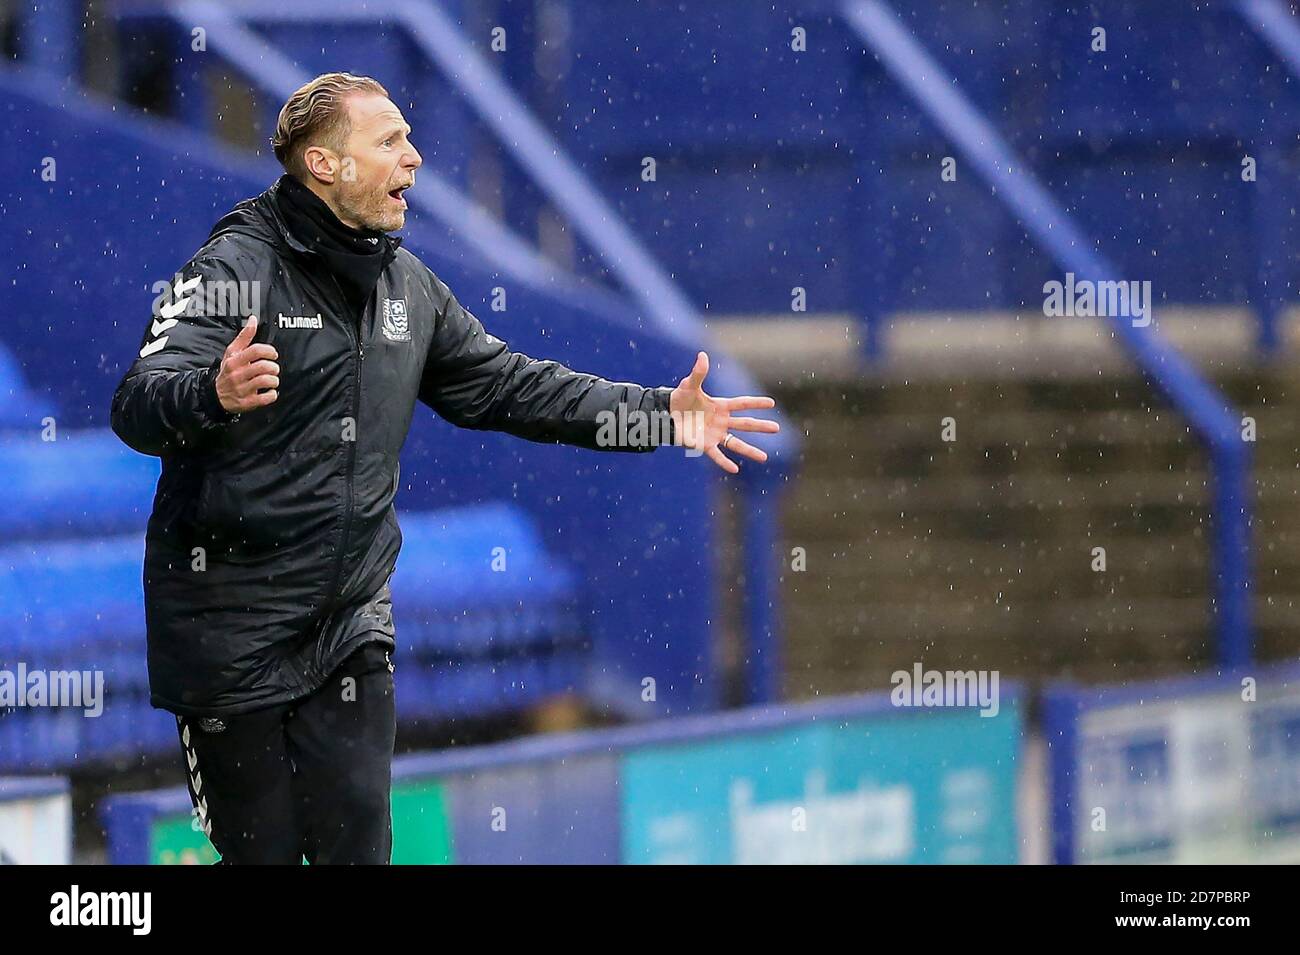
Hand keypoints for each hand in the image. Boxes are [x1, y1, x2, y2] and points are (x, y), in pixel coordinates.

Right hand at [215, 315, 279, 412]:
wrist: (215, 395)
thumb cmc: (228, 371)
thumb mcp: (232, 352)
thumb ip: (245, 336)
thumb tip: (253, 319)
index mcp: (234, 361)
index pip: (255, 351)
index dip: (269, 351)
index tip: (273, 354)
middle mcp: (237, 374)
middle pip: (263, 367)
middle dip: (274, 367)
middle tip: (273, 369)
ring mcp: (242, 389)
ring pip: (266, 381)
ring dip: (274, 380)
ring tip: (272, 380)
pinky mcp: (247, 402)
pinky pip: (266, 398)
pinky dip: (272, 395)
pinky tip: (269, 392)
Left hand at [669, 351, 779, 472]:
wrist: (667, 414)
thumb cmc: (680, 398)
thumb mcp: (689, 385)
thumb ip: (698, 373)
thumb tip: (702, 355)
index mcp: (720, 406)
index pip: (742, 404)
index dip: (755, 403)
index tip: (771, 403)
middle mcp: (721, 421)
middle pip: (745, 424)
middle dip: (760, 426)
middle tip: (777, 428)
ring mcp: (715, 434)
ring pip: (736, 443)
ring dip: (750, 450)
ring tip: (764, 458)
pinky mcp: (704, 445)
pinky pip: (717, 455)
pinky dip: (725, 462)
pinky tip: (735, 469)